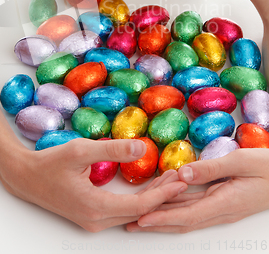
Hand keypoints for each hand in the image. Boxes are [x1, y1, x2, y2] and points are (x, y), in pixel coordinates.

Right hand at [0, 138, 187, 231]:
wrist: (24, 177)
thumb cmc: (50, 162)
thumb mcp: (80, 150)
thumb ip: (112, 149)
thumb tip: (141, 147)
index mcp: (95, 208)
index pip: (139, 206)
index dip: (162, 194)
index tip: (180, 179)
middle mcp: (96, 220)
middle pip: (139, 212)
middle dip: (162, 195)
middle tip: (182, 177)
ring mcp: (93, 220)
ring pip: (131, 212)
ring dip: (151, 197)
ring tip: (170, 180)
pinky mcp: (90, 215)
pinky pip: (121, 210)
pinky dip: (138, 199)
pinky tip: (148, 187)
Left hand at [127, 148, 268, 232]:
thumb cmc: (267, 168)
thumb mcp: (240, 162)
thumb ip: (211, 168)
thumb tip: (182, 173)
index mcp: (224, 203)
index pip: (187, 215)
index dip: (162, 218)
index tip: (142, 219)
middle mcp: (220, 210)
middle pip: (183, 220)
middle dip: (156, 223)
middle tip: (130, 222)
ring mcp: (222, 208)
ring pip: (187, 215)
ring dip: (164, 216)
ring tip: (140, 215)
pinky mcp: (223, 202)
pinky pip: (195, 206)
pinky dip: (177, 205)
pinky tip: (165, 200)